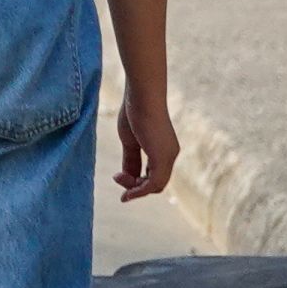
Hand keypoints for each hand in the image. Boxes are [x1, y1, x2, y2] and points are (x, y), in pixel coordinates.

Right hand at [112, 83, 180, 200]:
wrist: (141, 95)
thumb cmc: (134, 111)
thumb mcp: (130, 141)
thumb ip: (131, 160)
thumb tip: (128, 177)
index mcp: (163, 150)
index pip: (153, 176)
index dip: (136, 182)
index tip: (116, 176)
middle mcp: (170, 155)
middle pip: (155, 184)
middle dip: (134, 186)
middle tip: (116, 176)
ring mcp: (168, 156)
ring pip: (156, 186)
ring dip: (135, 189)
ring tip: (117, 177)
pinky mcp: (163, 157)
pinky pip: (154, 184)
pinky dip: (139, 191)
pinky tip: (127, 191)